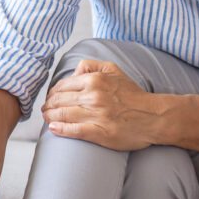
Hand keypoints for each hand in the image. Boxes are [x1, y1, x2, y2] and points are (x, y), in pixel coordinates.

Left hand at [40, 58, 162, 150]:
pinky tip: (53, 129)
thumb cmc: (133, 95)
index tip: (50, 99)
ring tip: (47, 119)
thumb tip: (73, 72)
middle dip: (48, 106)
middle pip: (58, 101)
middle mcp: (93, 96)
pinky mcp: (99, 132)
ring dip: (49, 117)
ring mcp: (95, 115)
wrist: (153, 117)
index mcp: (94, 80)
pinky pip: (73, 130)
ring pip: (62, 115)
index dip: (52, 93)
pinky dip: (60, 129)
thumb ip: (91, 66)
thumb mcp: (114, 70)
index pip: (62, 86)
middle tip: (45, 110)